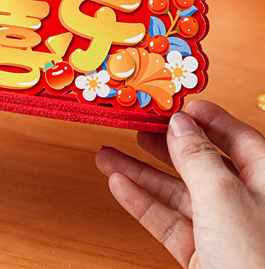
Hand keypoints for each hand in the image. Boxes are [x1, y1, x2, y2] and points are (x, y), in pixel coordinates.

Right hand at [96, 99, 264, 268]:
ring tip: (108, 154)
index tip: (176, 104)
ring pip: (178, 193)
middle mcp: (250, 204)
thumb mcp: (224, 196)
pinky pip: (170, 223)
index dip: (207, 118)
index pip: (238, 137)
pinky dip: (142, 204)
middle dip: (164, 144)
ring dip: (141, 173)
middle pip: (202, 163)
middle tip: (135, 126)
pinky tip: (120, 186)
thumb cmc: (259, 262)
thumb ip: (197, 156)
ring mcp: (227, 233)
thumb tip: (180, 124)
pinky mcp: (207, 258)